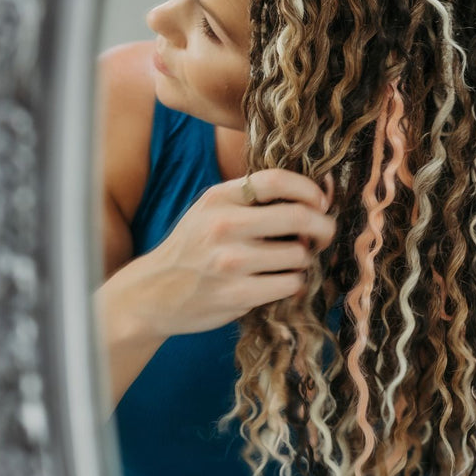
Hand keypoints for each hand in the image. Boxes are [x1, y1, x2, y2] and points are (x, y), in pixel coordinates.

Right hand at [132, 168, 337, 336]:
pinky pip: (290, 284)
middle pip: (299, 216)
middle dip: (323, 226)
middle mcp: (224, 226)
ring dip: (304, 259)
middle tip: (324, 234)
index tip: (320, 202)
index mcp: (219, 198)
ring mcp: (231, 262)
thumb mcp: (210, 211)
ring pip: (299, 254)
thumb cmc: (193, 248)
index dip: (308, 189)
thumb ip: (253, 199)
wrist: (151, 293)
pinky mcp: (238, 295)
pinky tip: (278, 281)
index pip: (276, 180)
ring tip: (289, 262)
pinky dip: (293, 283)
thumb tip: (318, 193)